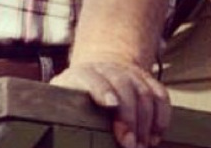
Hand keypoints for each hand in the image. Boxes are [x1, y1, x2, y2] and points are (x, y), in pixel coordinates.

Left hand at [50, 60, 170, 147]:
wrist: (98, 70)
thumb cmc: (75, 97)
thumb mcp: (61, 103)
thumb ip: (59, 115)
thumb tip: (48, 133)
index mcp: (82, 75)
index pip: (92, 78)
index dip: (102, 89)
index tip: (110, 105)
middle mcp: (107, 70)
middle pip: (123, 86)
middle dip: (129, 116)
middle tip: (130, 145)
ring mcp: (129, 73)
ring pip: (145, 93)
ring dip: (147, 123)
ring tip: (142, 145)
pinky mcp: (147, 80)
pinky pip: (161, 96)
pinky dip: (161, 117)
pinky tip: (154, 136)